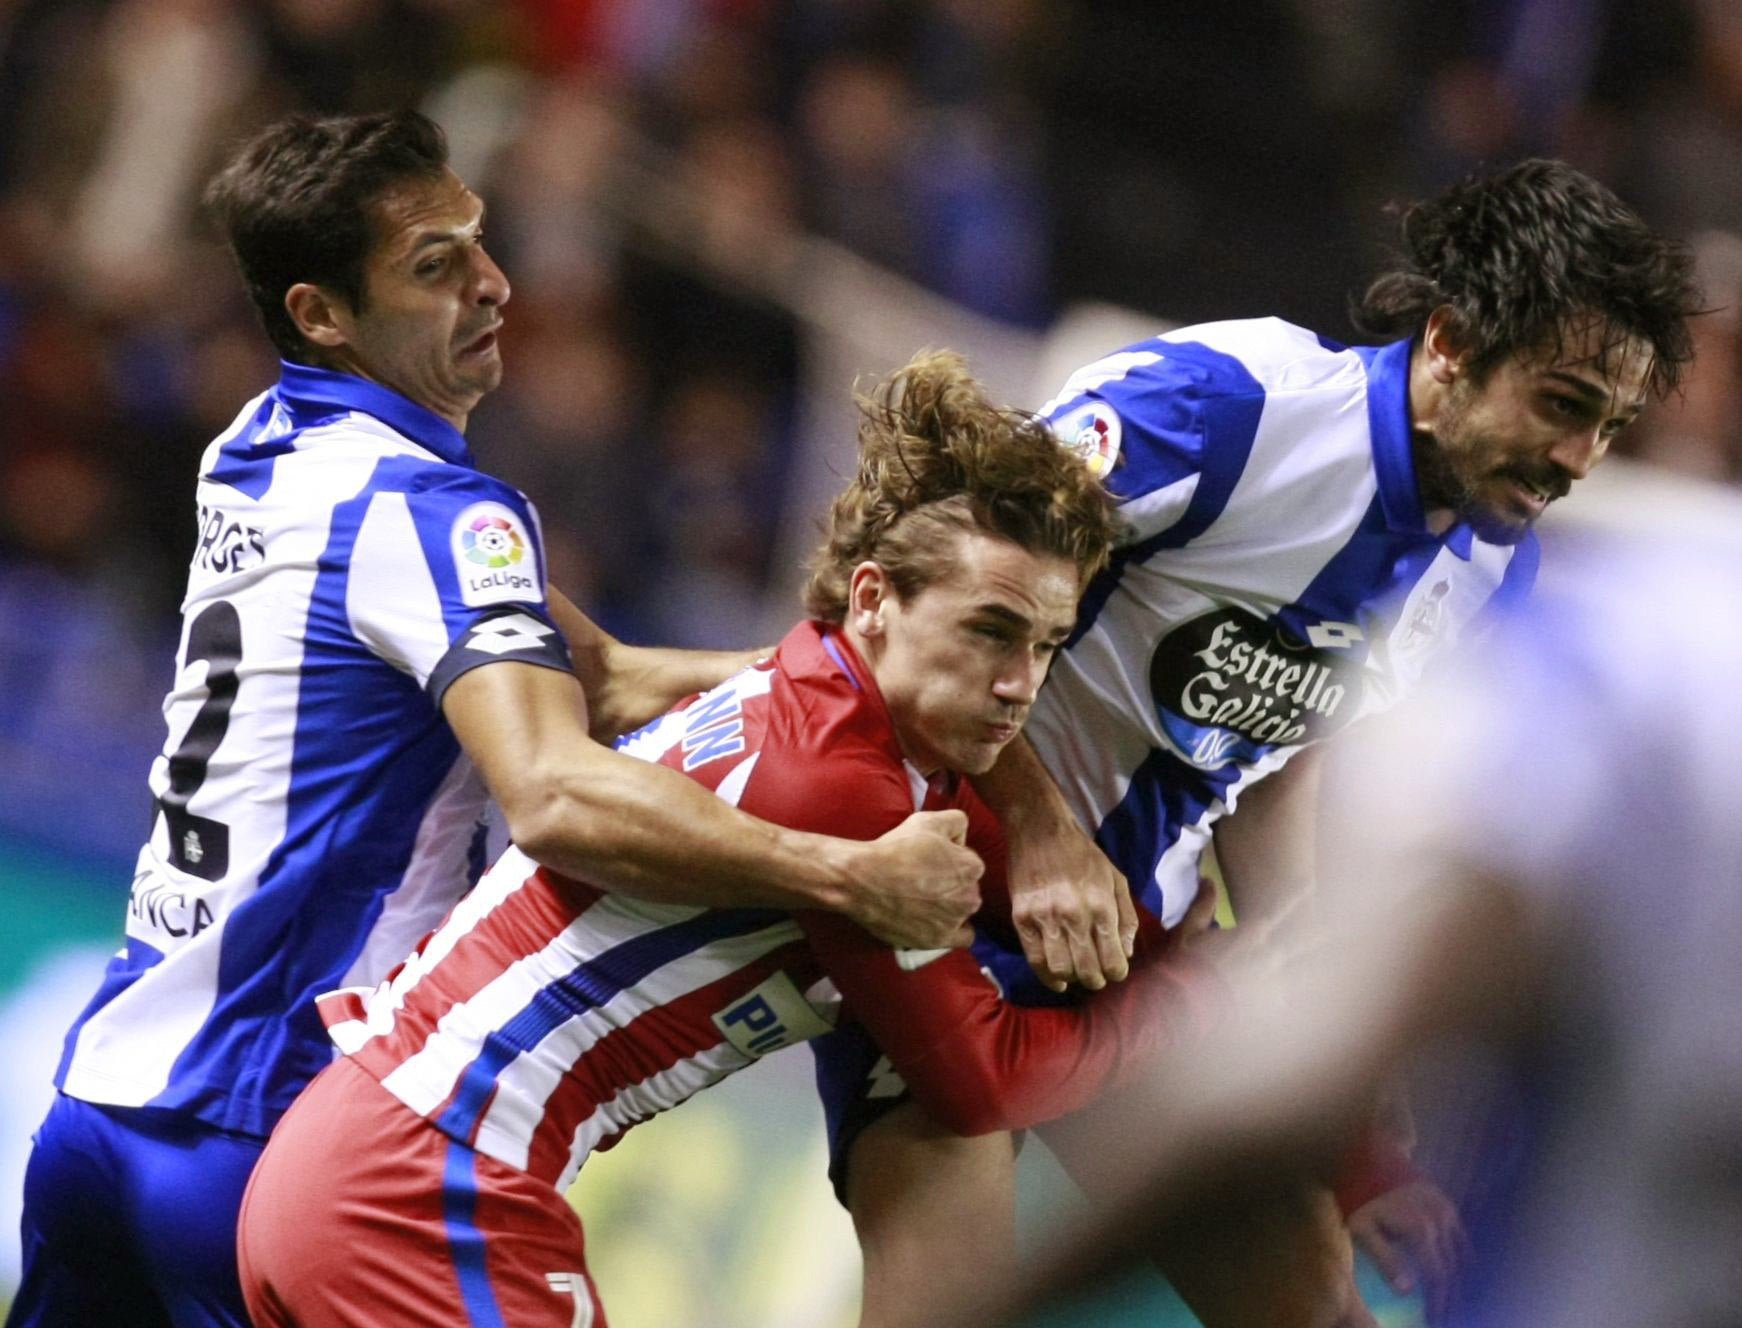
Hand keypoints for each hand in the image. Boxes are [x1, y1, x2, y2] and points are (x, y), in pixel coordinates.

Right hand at [842, 810, 982, 949]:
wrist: (865, 880)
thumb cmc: (896, 849)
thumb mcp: (929, 820)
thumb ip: (957, 821)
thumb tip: (962, 836)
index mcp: (972, 867)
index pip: (969, 862)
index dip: (950, 859)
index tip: (930, 860)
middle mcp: (970, 896)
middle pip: (967, 888)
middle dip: (952, 884)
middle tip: (924, 879)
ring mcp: (955, 921)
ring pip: (962, 911)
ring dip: (950, 906)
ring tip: (923, 899)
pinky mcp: (939, 939)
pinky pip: (962, 938)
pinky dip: (954, 931)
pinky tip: (939, 922)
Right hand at [1007, 817, 1136, 991]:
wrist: (1038, 829)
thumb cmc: (1082, 854)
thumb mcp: (1116, 879)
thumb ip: (1126, 918)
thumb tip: (1126, 954)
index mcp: (1101, 905)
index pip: (1113, 961)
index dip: (1117, 973)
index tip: (1114, 970)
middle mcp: (1074, 915)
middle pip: (1088, 971)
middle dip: (1096, 980)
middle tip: (1096, 977)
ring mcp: (1045, 918)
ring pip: (1061, 969)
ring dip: (1073, 979)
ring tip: (1077, 974)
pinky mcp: (1021, 918)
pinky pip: (1034, 959)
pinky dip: (1047, 977)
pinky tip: (1057, 979)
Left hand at [1348, 1180, 1467, 1324]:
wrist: (1368, 1160)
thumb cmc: (1361, 1200)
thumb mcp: (1364, 1229)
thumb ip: (1385, 1259)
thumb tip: (1406, 1290)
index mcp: (1421, 1231)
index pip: (1437, 1276)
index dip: (1438, 1301)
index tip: (1435, 1320)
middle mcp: (1440, 1221)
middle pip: (1451, 1269)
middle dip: (1449, 1296)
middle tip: (1443, 1316)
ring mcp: (1446, 1211)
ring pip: (1460, 1255)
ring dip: (1459, 1280)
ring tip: (1452, 1301)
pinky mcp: (1446, 1204)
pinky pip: (1461, 1237)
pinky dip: (1463, 1258)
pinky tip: (1460, 1274)